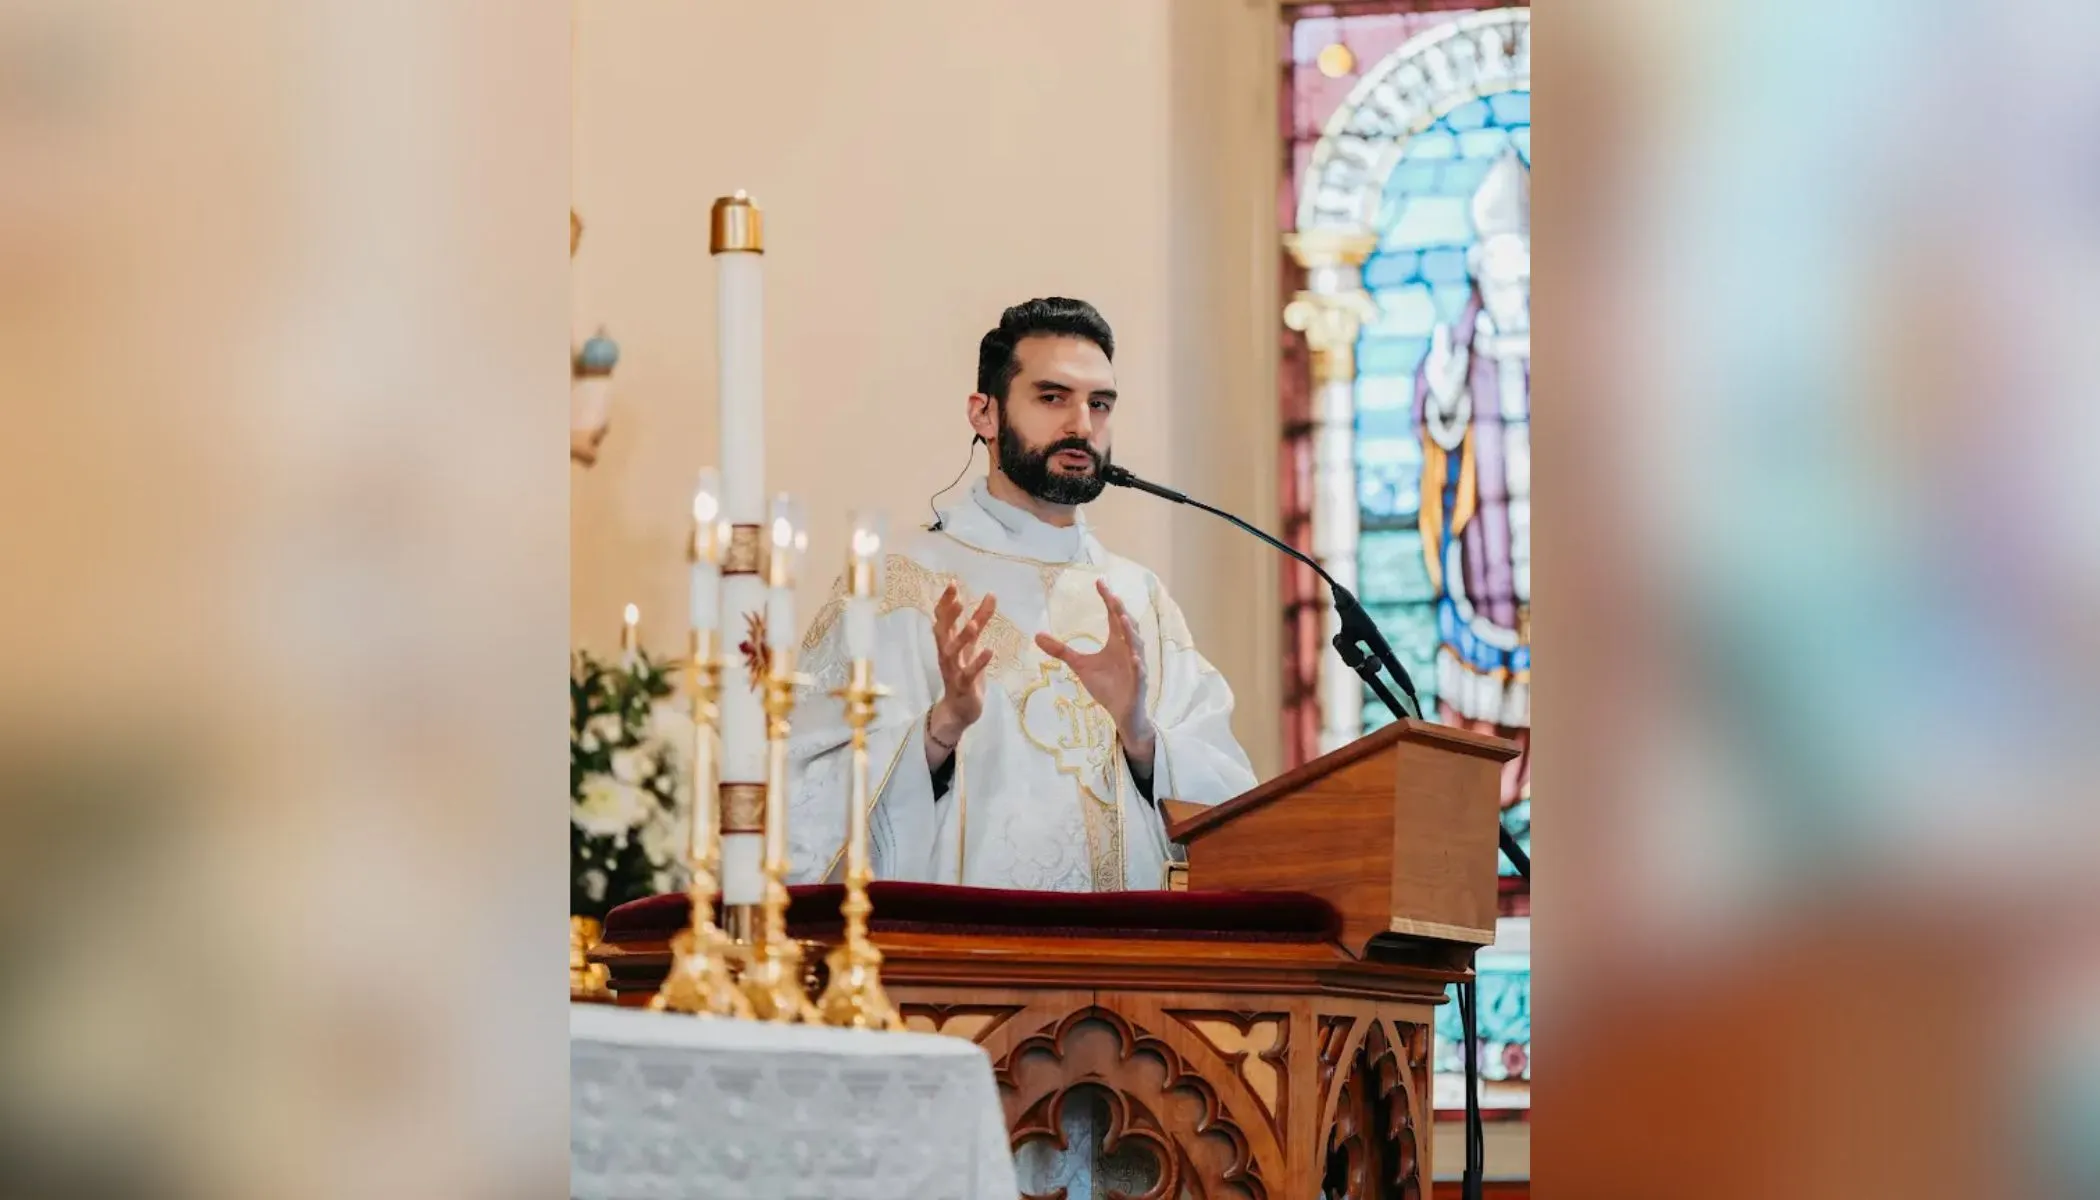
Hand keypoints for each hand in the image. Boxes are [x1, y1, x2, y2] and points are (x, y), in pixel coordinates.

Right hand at [927, 583, 996, 759]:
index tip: (953, 583)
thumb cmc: (966, 673)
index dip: (946, 602)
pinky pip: (968, 674)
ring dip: (962, 638)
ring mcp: (952, 670)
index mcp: (948, 642)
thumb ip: (980, 620)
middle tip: (958, 600)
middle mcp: (946, 654)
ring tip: (974, 625)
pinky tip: (989, 651)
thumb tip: (990, 595)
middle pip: (942, 632)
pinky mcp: (963, 686)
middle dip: (948, 616)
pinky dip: (977, 663)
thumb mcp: (974, 644)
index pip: (943, 618)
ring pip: (952, 652)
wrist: (960, 710)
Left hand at [1035, 578, 1153, 760]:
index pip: (1113, 615)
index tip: (1099, 582)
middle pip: (1125, 625)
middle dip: (1119, 610)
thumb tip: (1037, 635)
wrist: (1121, 711)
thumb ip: (1061, 650)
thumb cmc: (1105, 685)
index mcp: (1116, 641)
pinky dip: (1136, 664)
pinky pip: (1138, 672)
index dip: (1107, 599)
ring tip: (1122, 618)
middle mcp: (1127, 649)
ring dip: (1130, 632)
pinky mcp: (1137, 683)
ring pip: (1135, 645)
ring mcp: (1134, 665)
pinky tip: (1133, 657)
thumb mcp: (1080, 665)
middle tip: (1112, 595)